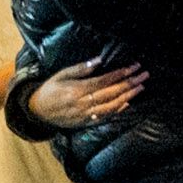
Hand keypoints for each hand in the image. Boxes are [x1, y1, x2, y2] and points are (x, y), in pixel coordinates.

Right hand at [26, 64, 143, 129]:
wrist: (38, 111)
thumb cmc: (50, 89)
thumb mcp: (61, 75)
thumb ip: (81, 69)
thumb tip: (99, 60)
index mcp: (77, 90)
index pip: (105, 80)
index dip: (121, 73)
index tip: (134, 66)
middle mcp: (84, 103)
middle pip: (112, 92)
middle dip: (130, 83)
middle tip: (144, 75)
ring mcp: (86, 114)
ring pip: (112, 105)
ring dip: (129, 96)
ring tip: (141, 87)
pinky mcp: (87, 122)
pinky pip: (106, 116)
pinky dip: (118, 110)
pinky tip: (128, 103)